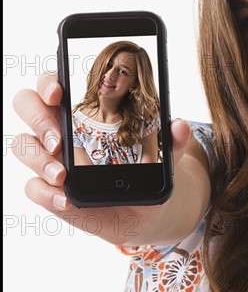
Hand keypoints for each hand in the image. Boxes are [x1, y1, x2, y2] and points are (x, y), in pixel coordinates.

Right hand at [12, 71, 194, 244]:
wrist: (145, 209)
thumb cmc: (147, 169)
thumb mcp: (164, 155)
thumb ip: (172, 141)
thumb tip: (180, 125)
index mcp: (85, 110)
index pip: (54, 83)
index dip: (48, 82)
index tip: (59, 93)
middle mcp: (61, 128)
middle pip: (28, 106)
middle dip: (38, 119)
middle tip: (60, 141)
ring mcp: (51, 158)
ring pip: (23, 145)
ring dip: (38, 158)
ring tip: (63, 175)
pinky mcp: (49, 189)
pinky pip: (32, 186)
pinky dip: (45, 193)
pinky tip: (66, 199)